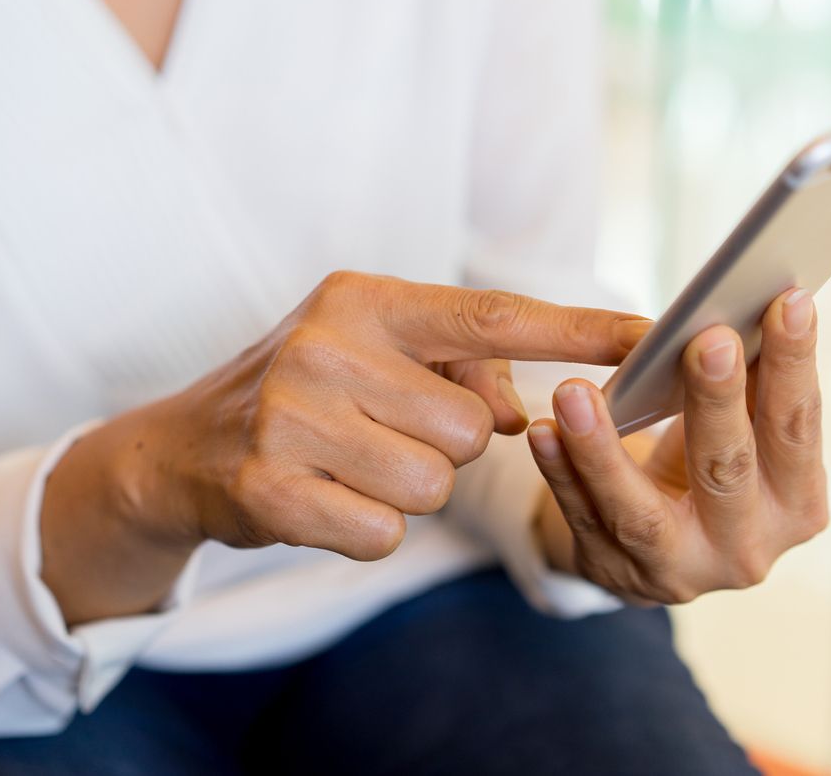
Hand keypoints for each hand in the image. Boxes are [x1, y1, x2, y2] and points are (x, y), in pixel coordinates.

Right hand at [42, 271, 646, 623]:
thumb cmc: (304, 392)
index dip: (579, 330)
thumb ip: (458, 368)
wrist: (180, 447)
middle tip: (386, 432)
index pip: (494, 316)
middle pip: (471, 426)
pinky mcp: (268, 486)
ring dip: (408, 490)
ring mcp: (291, 414)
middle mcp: (326, 343)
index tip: (650, 337)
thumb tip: (519, 416)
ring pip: (433, 483)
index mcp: (366, 299)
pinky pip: (382, 531)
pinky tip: (325, 498)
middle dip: (448, 445)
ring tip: (351, 463)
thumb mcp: (376, 353)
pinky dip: (367, 529)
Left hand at [527, 289, 827, 603]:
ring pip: (639, 510)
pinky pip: (582, 514)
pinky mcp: (614, 569)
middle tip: (706, 339)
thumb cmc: (713, 468)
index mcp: (797, 506)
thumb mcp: (747, 437)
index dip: (795, 365)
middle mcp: (746, 548)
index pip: (797, 427)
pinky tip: (542, 432)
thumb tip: (750, 307)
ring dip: (602, 448)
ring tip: (574, 392)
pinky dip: (560, 471)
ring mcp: (677, 569)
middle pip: (728, 469)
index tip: (788, 301)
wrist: (664, 547)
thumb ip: (753, 389)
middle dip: (717, 401)